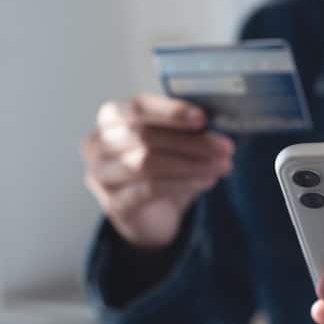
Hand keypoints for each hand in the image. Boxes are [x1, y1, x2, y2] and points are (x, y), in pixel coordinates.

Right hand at [81, 94, 234, 248]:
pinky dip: (183, 183)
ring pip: (148, 163)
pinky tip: (207, 181)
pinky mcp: (114, 204)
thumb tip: (215, 122)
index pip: (139, 107)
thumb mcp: (171, 142)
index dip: (171, 111)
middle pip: (146, 136)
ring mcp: (101, 176)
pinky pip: (150, 189)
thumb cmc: (160, 168)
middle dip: (191, 141)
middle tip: (225, 146)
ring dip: (192, 164)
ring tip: (222, 165)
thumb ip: (184, 128)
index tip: (203, 118)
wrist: (149, 216)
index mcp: (111, 118)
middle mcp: (98, 144)